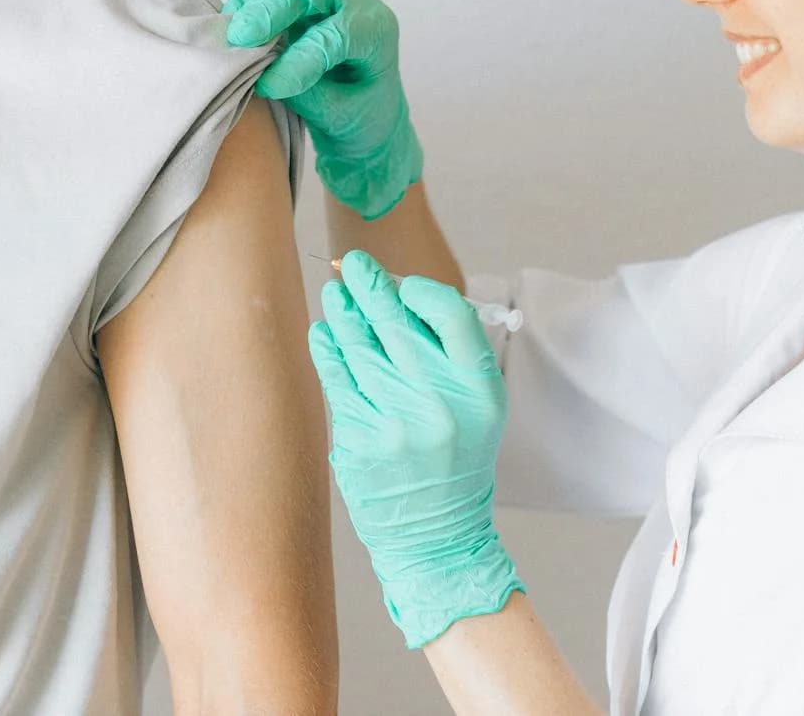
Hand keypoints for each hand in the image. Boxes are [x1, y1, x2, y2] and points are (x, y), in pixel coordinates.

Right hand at [222, 0, 423, 219]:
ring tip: (233, 22)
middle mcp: (357, 0)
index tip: (268, 86)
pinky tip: (236, 12)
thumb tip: (263, 71)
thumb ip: (308, 93)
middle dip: (272, 10)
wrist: (365, 109)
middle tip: (240, 39)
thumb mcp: (340, 116)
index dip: (298, 59)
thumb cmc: (359, 115)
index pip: (336, 35)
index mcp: (376, 32)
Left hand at [307, 250, 523, 648]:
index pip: (451, 316)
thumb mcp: (478, 408)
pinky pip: (339, 384)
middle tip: (352, 266)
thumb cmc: (457, 460)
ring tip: (335, 296)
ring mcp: (399, 424)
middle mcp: (442, 404)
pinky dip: (328, 353)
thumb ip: (450, 356)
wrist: (437, 536)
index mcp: (480, 390)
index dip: (421, 291)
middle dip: (370, 290)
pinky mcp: (362, 442)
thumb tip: (399, 296)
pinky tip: (323, 335)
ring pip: (361, 350)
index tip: (401, 283)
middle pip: (398, 326)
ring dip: (344, 316)